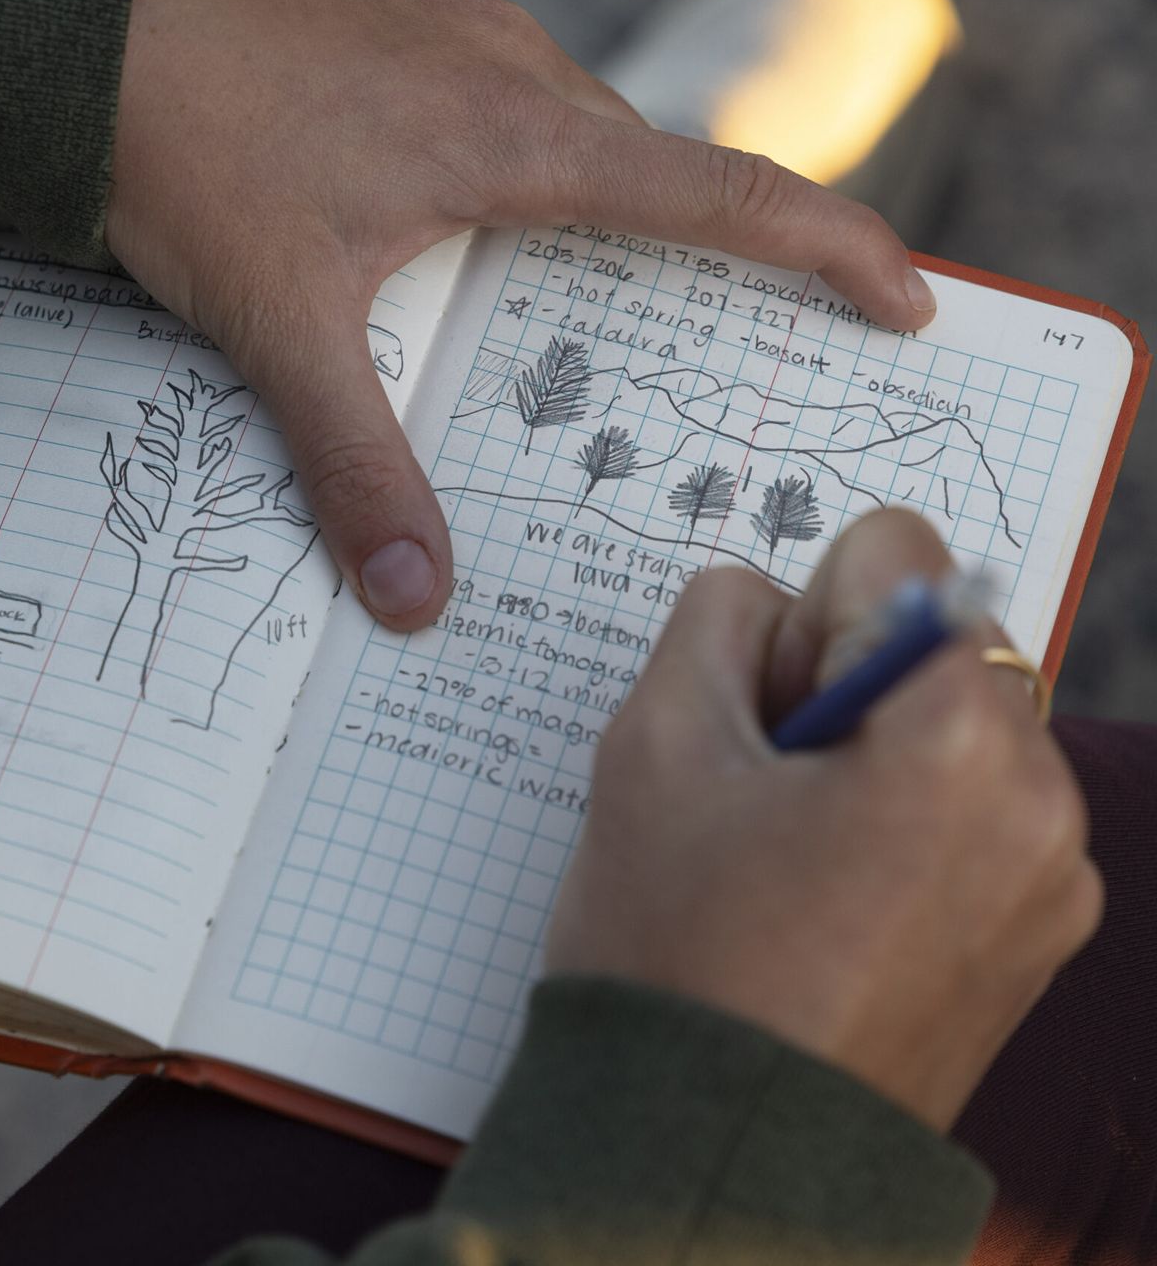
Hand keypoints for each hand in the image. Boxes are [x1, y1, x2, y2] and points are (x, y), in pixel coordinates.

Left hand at [107, 0, 937, 630]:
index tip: (904, 297)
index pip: (724, 193)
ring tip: (610, 305)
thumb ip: (354, 462)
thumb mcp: (281, 324)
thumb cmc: (185, 151)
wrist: (79, 34)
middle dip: (726, 247)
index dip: (832, 246)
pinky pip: (509, 102)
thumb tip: (416, 595)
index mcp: (516, 137)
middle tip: (750, 340)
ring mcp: (457, 33)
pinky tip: (474, 229)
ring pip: (582, 134)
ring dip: (614, 212)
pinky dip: (532, 173)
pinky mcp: (404, 25)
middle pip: (662, 168)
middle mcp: (510, 68)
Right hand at [545, 509, 1098, 1131]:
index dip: (799, 614)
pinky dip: (900, 831)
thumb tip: (764, 599)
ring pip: (948, 732)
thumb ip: (713, 623)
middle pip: (931, 645)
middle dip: (840, 688)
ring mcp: (1051, 878)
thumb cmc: (678, 953)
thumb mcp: (652, 746)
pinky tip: (822, 906)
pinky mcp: (1036, 938)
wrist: (715, 1150)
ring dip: (868, 759)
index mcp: (960, 737)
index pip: (895, 552)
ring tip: (783, 859)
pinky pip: (970, 821)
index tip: (759, 714)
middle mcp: (1042, 798)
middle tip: (757, 791)